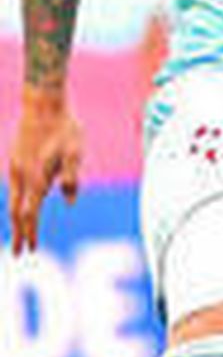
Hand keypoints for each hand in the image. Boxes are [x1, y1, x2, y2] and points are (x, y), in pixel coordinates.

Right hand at [8, 86, 82, 253]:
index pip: (30, 214)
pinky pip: (15, 186)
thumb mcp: (75, 151)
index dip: (31, 232)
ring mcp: (15, 167)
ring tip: (22, 231)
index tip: (31, 250)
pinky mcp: (14, 158)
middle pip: (16, 212)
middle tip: (19, 254)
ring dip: (18, 217)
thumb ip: (71, 178)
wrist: (42, 103)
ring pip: (14, 199)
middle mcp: (21, 176)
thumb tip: (69, 203)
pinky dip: (18, 199)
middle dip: (19, 233)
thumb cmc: (65, 127)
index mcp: (36, 177)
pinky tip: (24, 202)